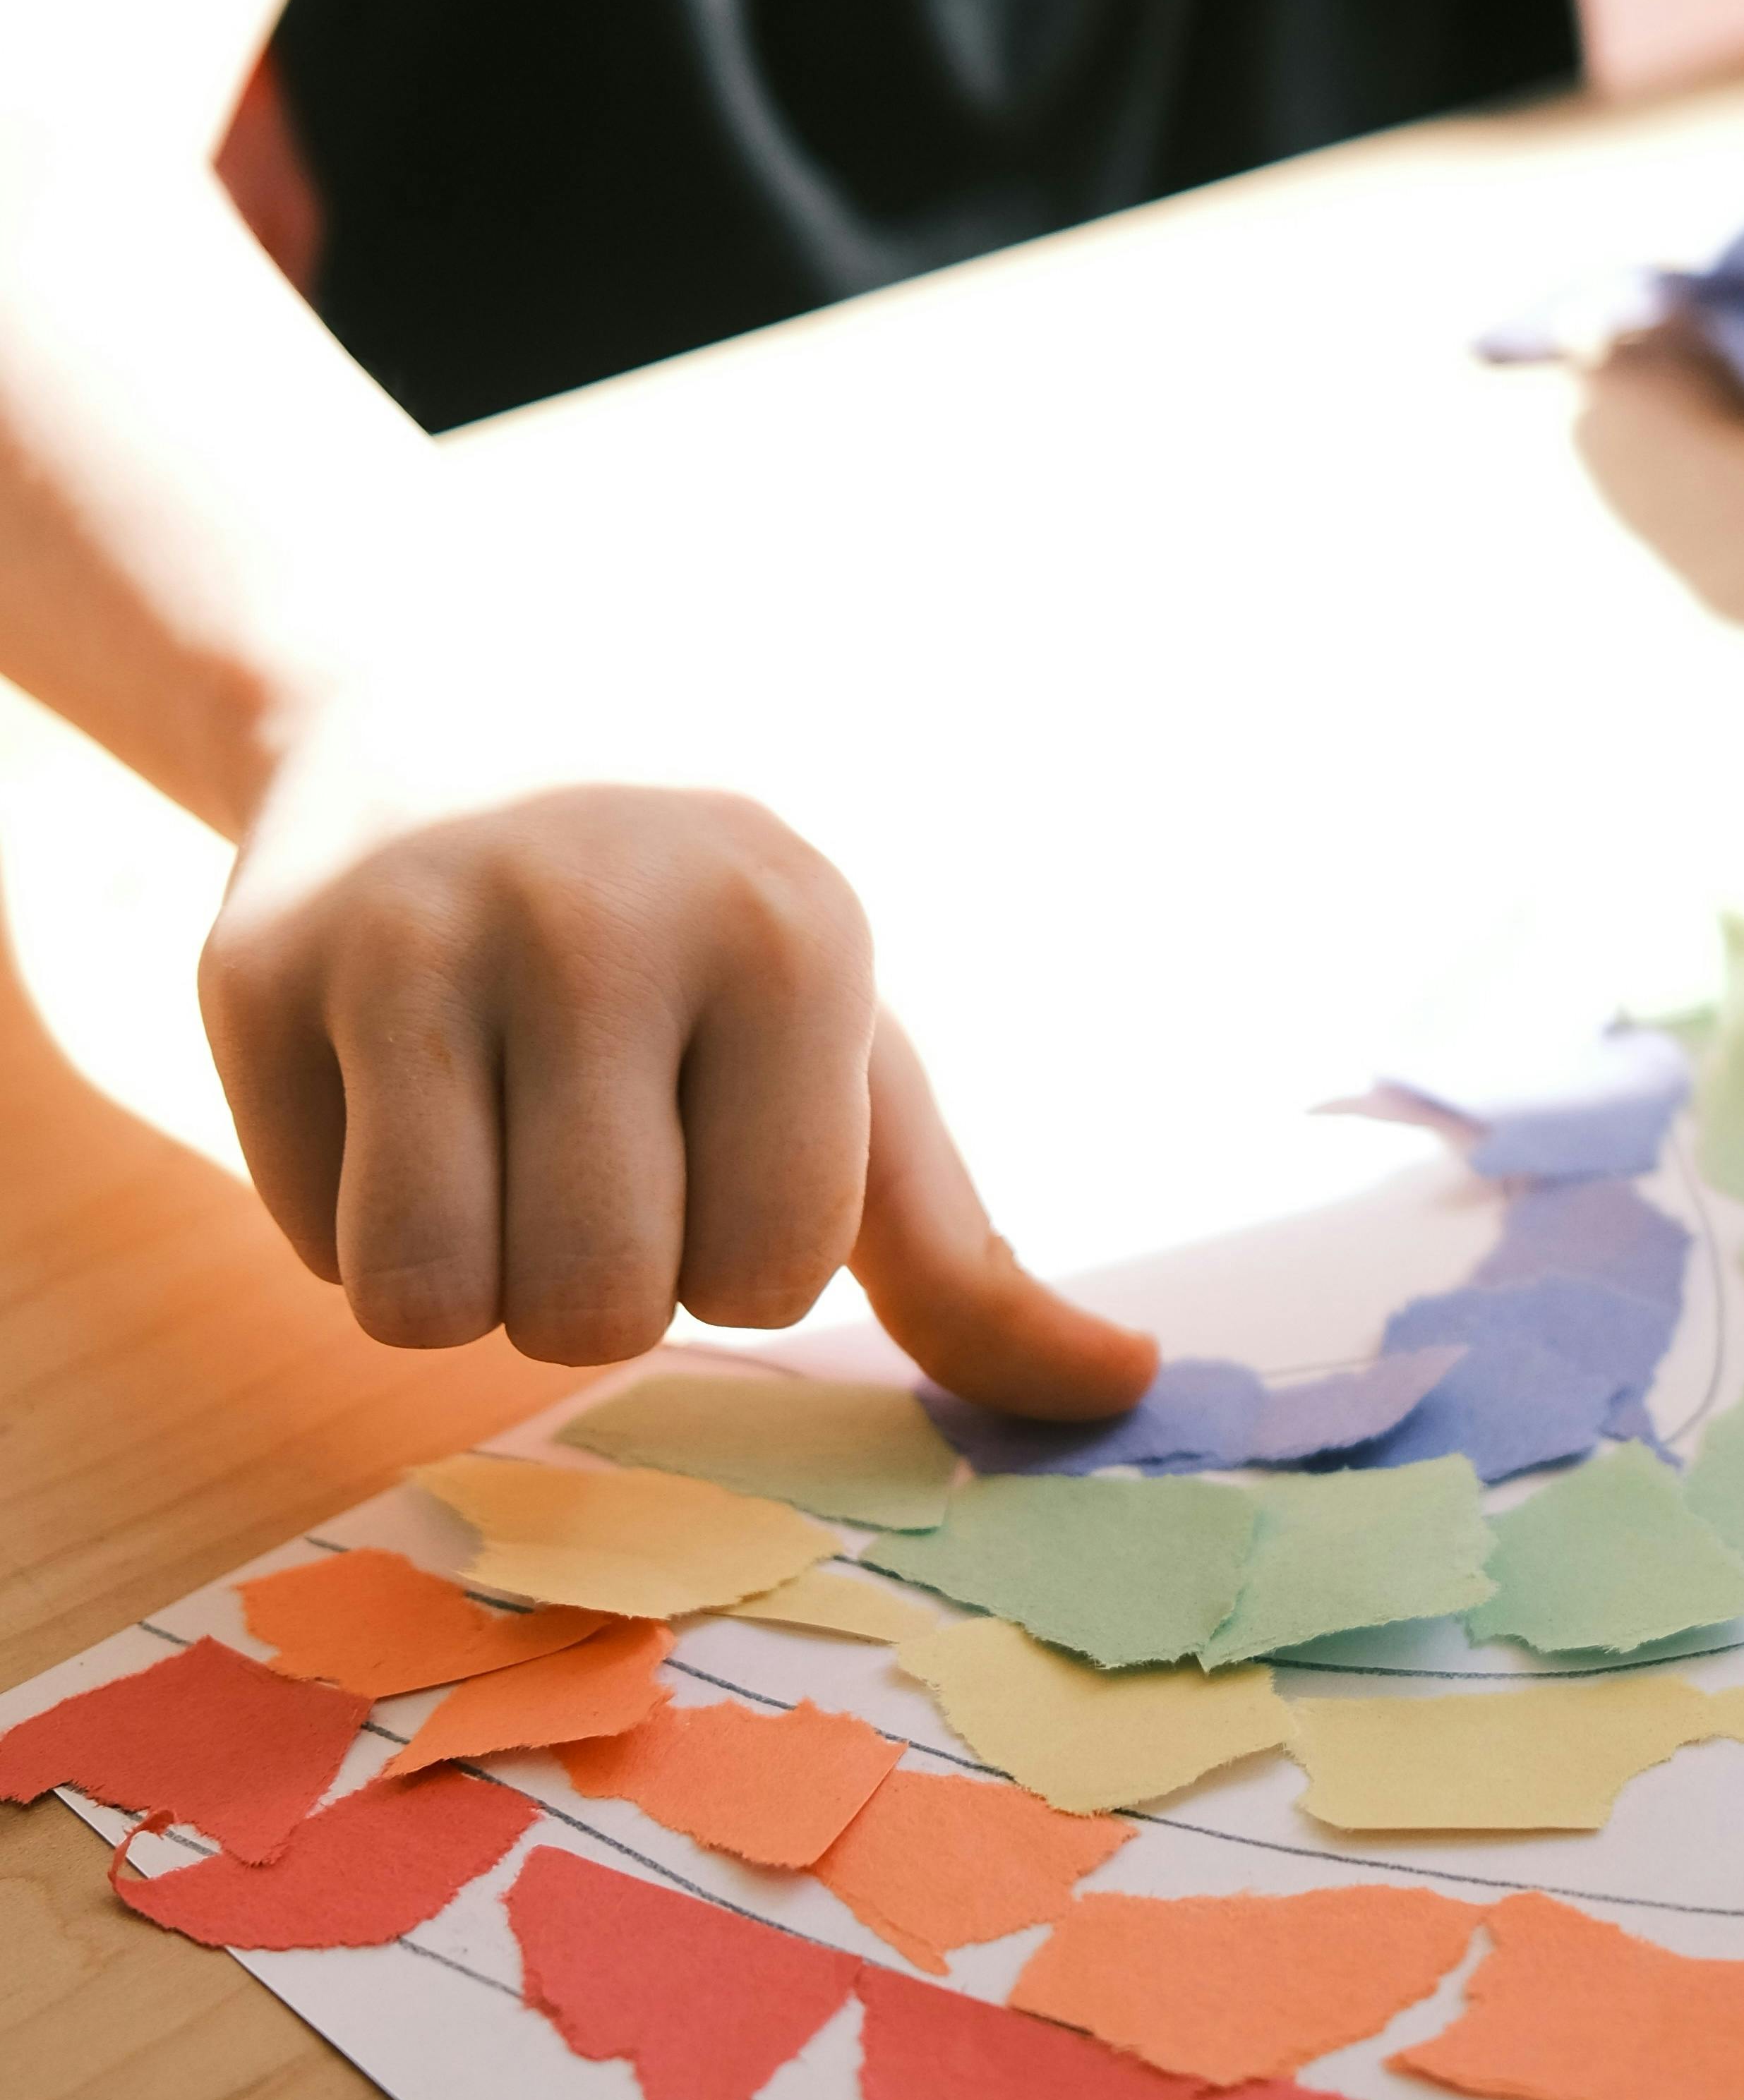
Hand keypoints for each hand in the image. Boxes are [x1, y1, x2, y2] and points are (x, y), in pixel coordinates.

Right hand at [197, 780, 1158, 1416]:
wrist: (465, 715)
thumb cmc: (709, 951)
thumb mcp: (856, 1069)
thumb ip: (970, 1260)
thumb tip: (1129, 1384)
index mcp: (790, 944)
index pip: (768, 1275)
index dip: (743, 1259)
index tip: (723, 1143)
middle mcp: (598, 923)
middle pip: (592, 1310)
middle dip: (605, 1290)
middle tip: (604, 1158)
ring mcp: (410, 934)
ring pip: (426, 1303)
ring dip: (475, 1279)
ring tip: (505, 1147)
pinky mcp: (257, 971)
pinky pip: (316, 1245)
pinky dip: (363, 1222)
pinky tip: (404, 1096)